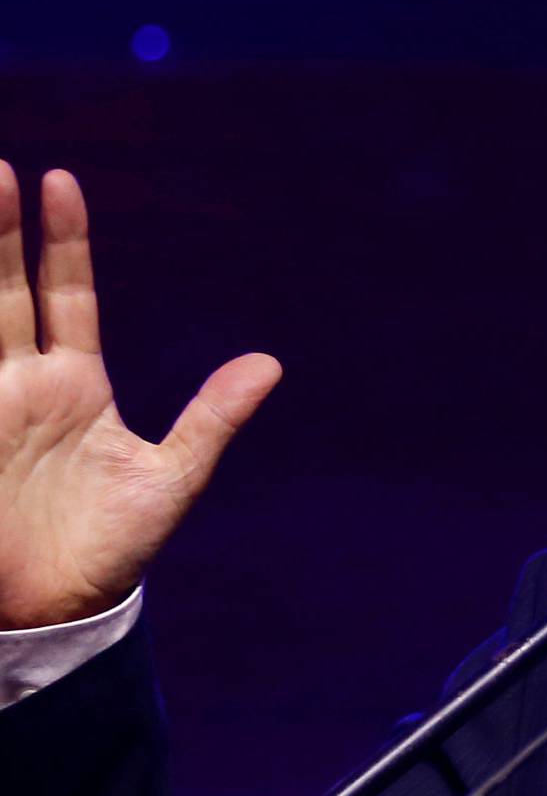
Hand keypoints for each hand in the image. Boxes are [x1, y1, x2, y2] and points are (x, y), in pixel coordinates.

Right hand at [0, 162, 280, 629]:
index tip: (59, 180)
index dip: (60, 241)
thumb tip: (271, 364)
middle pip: (2, 291)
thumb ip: (212, 420)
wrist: (52, 615)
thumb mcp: (169, 480)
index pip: (64, 295)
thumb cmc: (109, 552)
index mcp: (73, 386)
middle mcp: (20, 385)